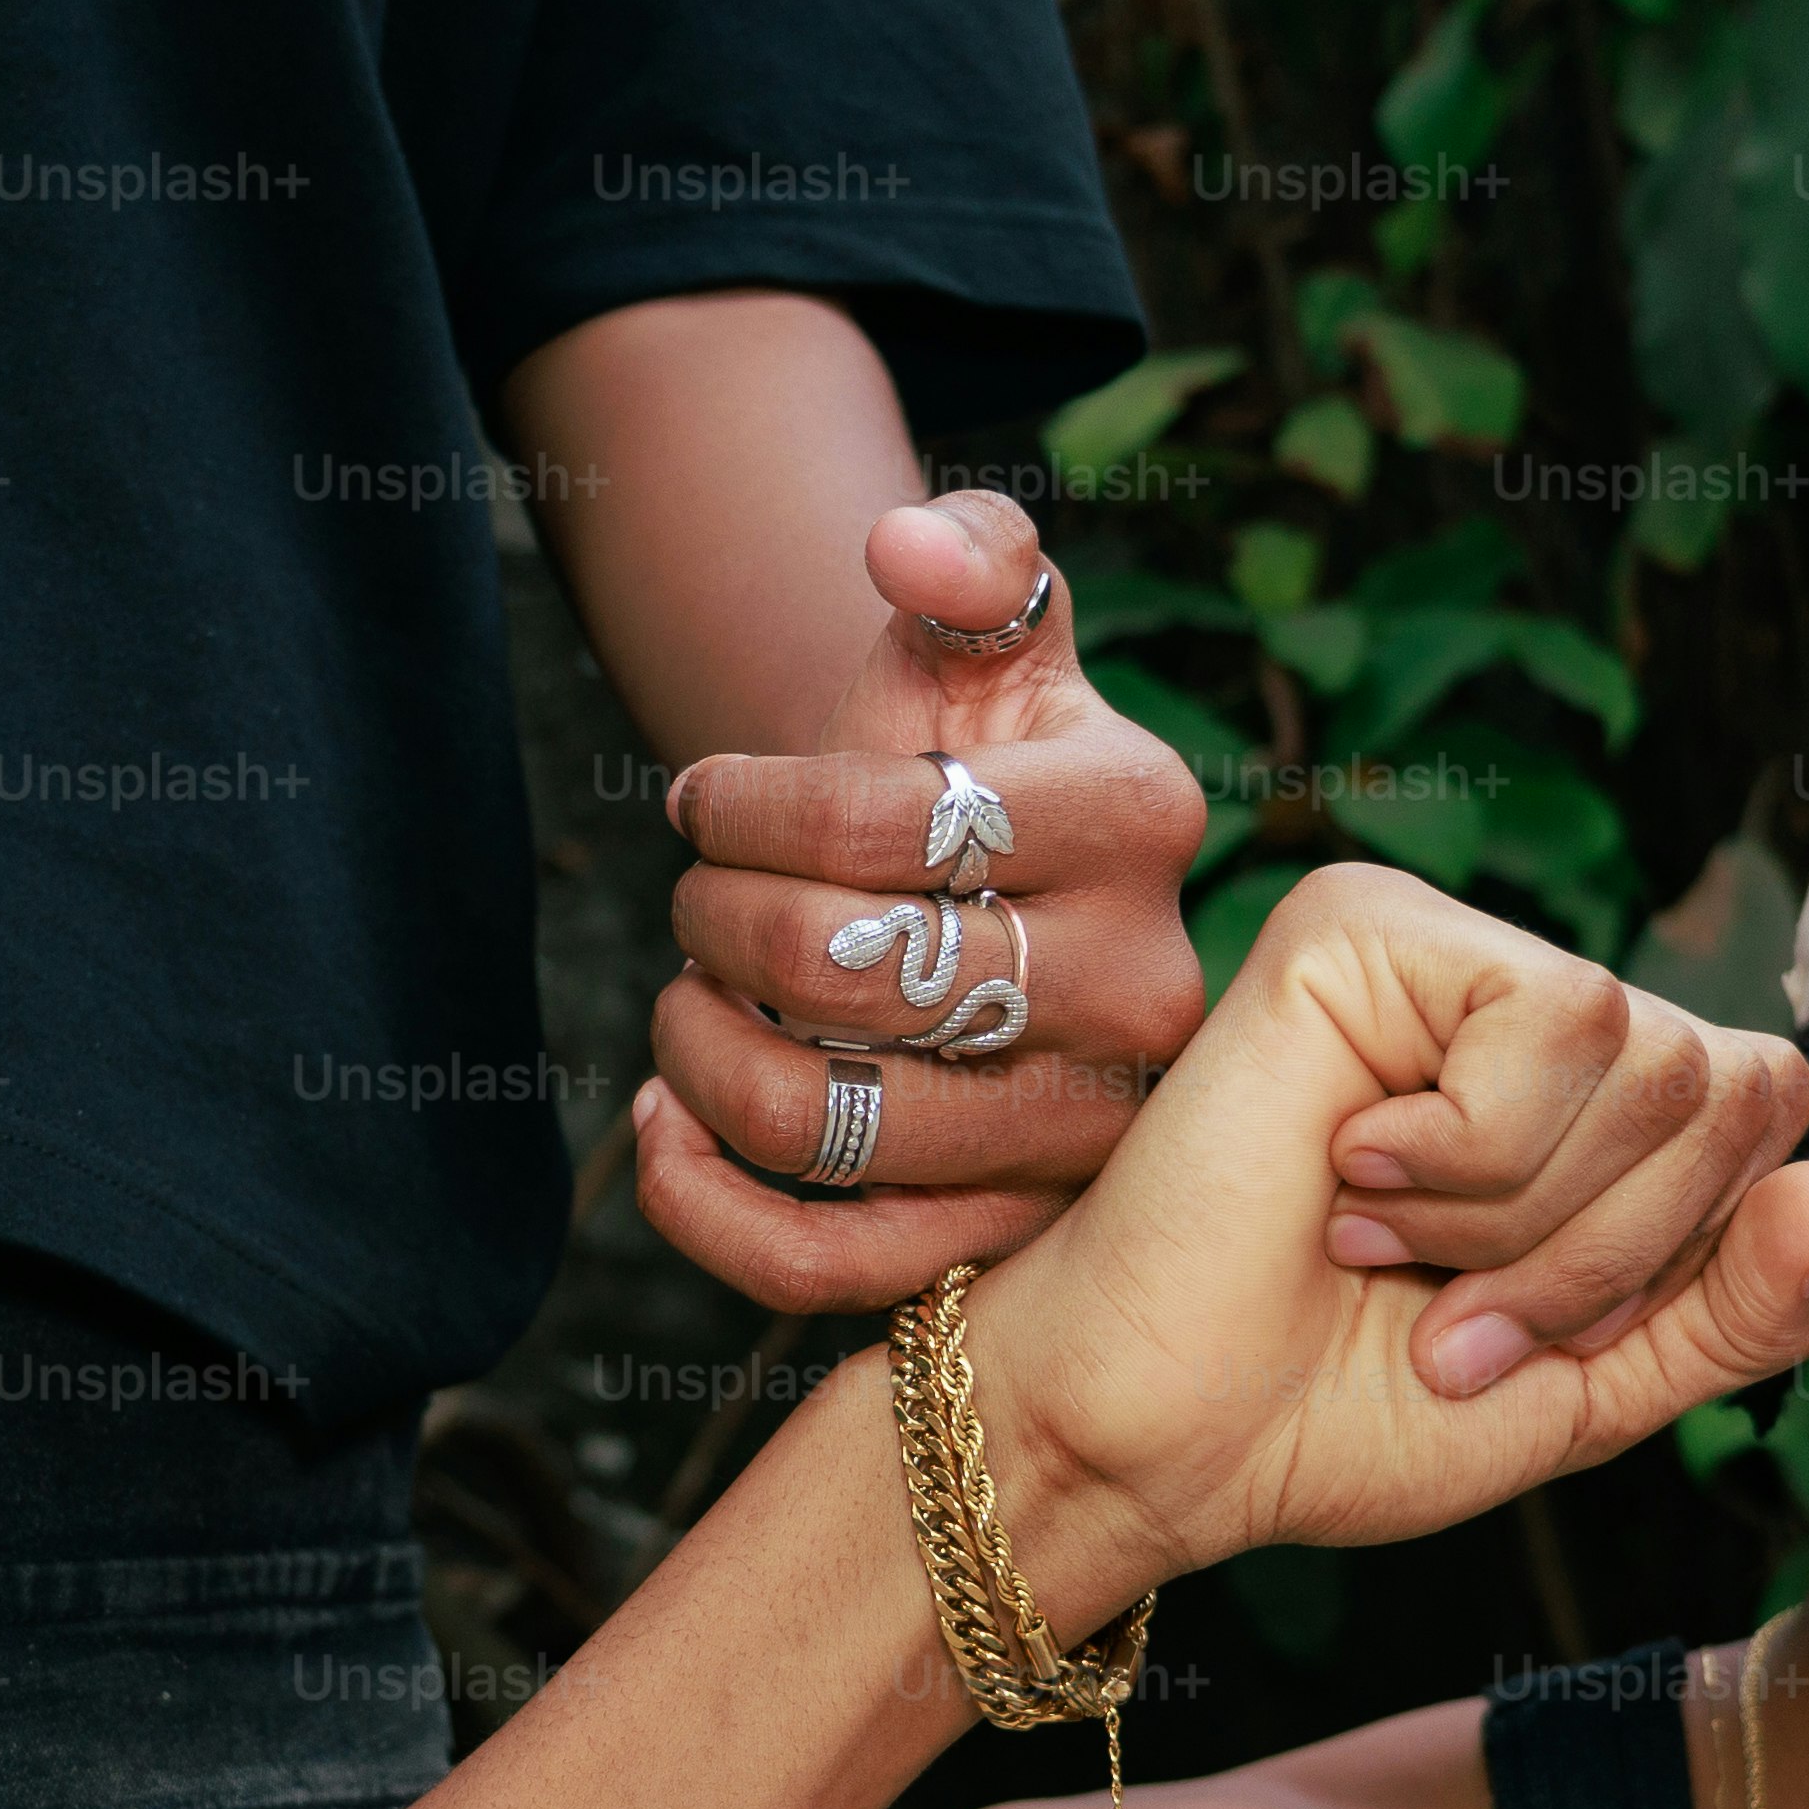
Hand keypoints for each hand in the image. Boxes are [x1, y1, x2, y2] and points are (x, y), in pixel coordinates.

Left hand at [633, 489, 1206, 1310]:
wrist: (999, 919)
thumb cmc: (976, 763)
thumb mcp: (991, 644)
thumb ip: (971, 560)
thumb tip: (904, 542)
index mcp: (1143, 815)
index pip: (882, 823)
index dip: (743, 806)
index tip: (705, 798)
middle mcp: (1143, 988)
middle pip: (843, 971)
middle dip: (717, 921)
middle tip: (699, 899)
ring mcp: (1082, 1133)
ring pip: (822, 1123)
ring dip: (700, 1051)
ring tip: (687, 996)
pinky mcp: (1010, 1241)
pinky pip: (826, 1266)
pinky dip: (705, 1203)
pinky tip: (665, 1125)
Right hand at [928, 864, 1808, 1600]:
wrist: (1157, 1440)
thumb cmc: (1336, 1409)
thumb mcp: (1594, 1388)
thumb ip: (1736, 1309)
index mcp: (1588, 1100)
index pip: (1769, 1115)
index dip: (1680, 1257)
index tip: (1519, 1337)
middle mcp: (1524, 1004)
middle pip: (1727, 1084)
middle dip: (1601, 1253)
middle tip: (1445, 1306)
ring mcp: (1444, 952)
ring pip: (1648, 1052)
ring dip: (1521, 1216)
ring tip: (1381, 1243)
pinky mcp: (1365, 928)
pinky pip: (1554, 1018)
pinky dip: (1467, 1148)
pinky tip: (1344, 1167)